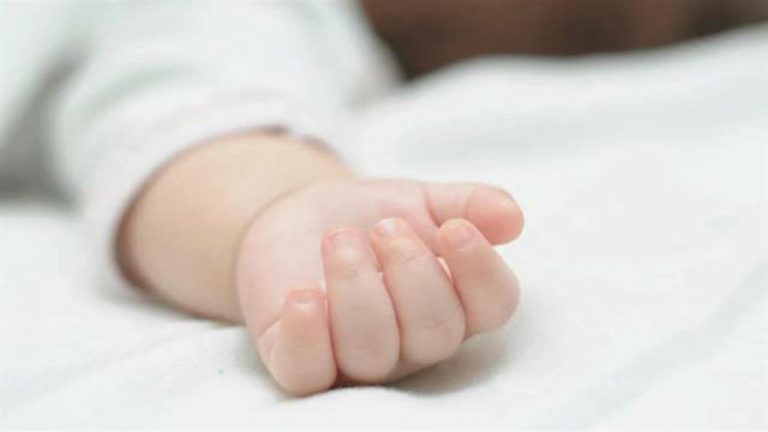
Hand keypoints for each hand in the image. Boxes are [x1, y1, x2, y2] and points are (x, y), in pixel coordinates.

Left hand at [236, 179, 522, 394]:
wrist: (296, 220)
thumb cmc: (369, 218)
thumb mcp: (422, 200)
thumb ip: (469, 205)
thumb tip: (512, 216)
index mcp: (455, 301)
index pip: (492, 306)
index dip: (480, 270)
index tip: (455, 228)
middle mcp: (413, 340)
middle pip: (437, 333)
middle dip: (413, 273)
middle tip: (385, 227)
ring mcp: (359, 358)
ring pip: (373, 353)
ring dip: (357, 290)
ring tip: (339, 240)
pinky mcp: (303, 361)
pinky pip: (309, 374)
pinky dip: (308, 337)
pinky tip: (304, 295)